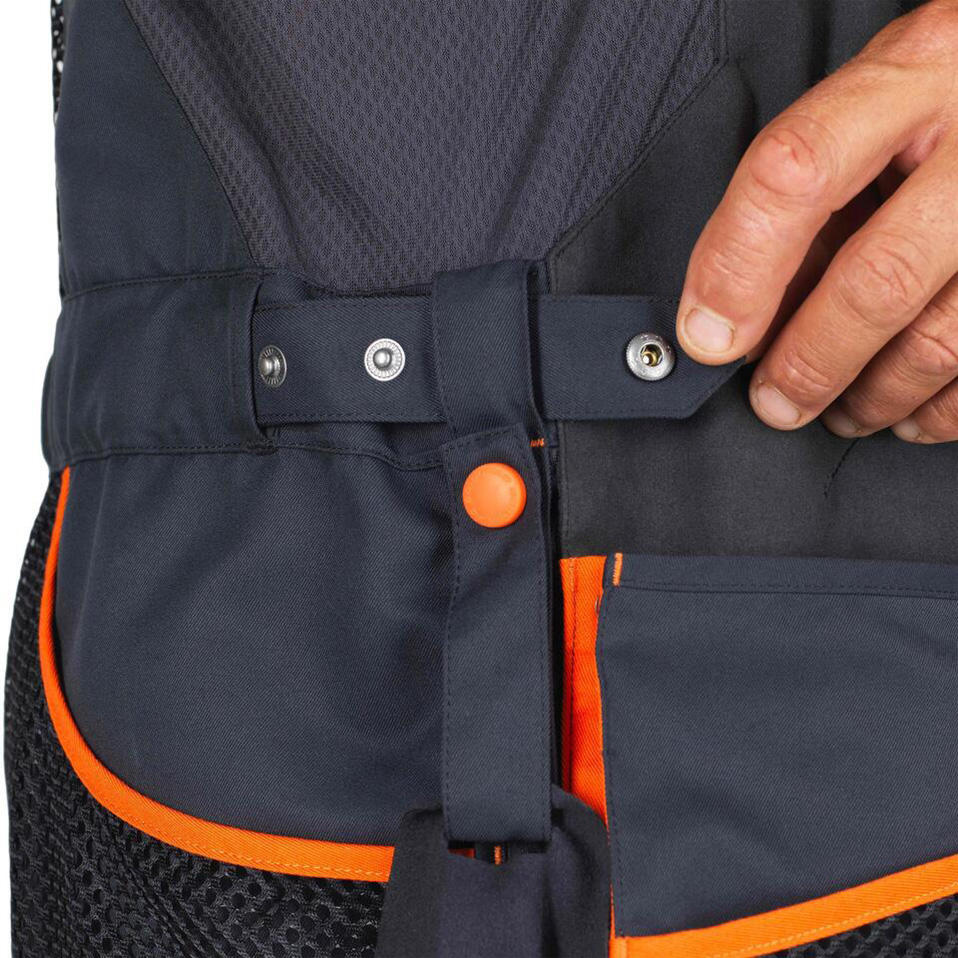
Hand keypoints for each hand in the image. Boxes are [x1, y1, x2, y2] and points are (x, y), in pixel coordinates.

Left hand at [676, 0, 957, 442]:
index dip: (738, 269)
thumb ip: (805, 200)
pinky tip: (907, 410)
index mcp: (913, 73)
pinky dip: (939, 409)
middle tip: (773, 402)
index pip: (797, 172)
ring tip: (840, 410)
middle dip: (809, 363)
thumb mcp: (870, 113)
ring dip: (874, 397)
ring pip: (942, 340)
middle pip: (879, 278)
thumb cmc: (942, 106)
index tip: (707, 339)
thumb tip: (732, 318)